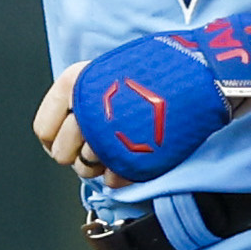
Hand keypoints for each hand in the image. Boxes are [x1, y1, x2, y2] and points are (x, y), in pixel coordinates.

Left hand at [35, 14, 250, 181]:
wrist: (207, 72)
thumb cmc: (162, 69)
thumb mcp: (114, 71)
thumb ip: (90, 97)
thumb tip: (71, 130)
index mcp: (76, 81)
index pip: (43, 129)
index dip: (57, 138)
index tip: (76, 136)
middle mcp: (85, 108)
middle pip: (62, 155)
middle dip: (82, 154)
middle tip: (107, 143)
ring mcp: (108, 135)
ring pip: (86, 170)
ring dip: (105, 164)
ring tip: (129, 144)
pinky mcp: (132, 158)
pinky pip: (113, 180)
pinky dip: (124, 175)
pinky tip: (139, 157)